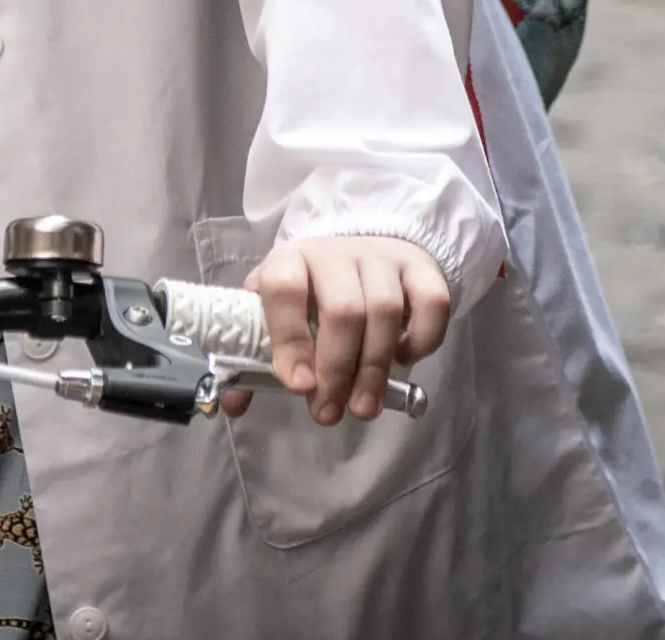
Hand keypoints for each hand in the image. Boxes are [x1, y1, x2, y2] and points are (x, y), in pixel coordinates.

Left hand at [243, 234, 453, 425]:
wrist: (363, 251)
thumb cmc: (312, 292)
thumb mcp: (276, 314)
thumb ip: (256, 357)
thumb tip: (233, 403)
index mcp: (291, 260)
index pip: (284, 288)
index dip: (290, 339)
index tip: (298, 386)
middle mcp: (337, 252)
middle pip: (343, 310)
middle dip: (337, 370)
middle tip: (329, 412)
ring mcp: (382, 258)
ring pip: (384, 311)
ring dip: (374, 369)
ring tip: (363, 407)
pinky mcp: (422, 269)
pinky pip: (431, 304)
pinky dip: (419, 341)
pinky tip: (402, 361)